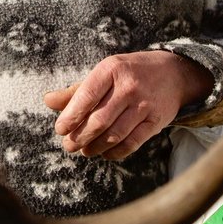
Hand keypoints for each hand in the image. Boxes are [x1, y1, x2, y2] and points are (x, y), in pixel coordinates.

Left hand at [43, 51, 211, 160]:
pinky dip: (116, 152)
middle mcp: (129, 86)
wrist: (174, 73)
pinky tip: (105, 154)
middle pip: (99, 119)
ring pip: (114, 134)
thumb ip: (77, 90)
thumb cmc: (130, 73)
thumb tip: (48, 101)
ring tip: (84, 151)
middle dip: (80, 136)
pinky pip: (132, 143)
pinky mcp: (156, 121)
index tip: (60, 129)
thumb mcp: (104, 73)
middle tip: (68, 146)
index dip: (70, 116)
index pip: (86, 96)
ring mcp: (144, 105)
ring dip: (95, 147)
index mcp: (111, 69)